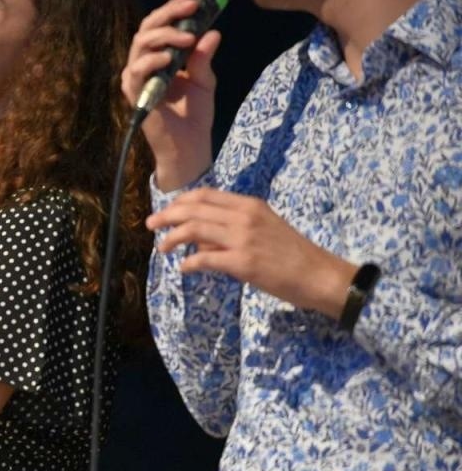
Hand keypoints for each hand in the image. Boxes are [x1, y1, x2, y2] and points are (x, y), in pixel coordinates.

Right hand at [120, 0, 222, 189]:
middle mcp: (144, 65)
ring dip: (164, 35)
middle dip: (168, 14)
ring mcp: (137, 79)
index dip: (173, 9)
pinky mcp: (135, 94)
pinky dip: (152, 60)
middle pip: (147, 29)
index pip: (159, 26)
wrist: (189, 146)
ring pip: (140, 44)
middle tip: (190, 6)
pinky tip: (169, 57)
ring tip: (187, 36)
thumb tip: (212, 32)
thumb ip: (203, 57)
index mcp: (158, 58)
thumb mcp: (204, 80)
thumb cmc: (194, 115)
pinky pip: (136, 71)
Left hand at [147, 187, 356, 315]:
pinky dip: (189, 263)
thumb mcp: (265, 228)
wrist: (320, 275)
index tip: (167, 211)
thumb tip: (200, 239)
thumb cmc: (292, 254)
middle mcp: (244, 216)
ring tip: (161, 248)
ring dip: (171, 238)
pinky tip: (184, 268)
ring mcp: (243, 239)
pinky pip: (205, 258)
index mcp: (249, 205)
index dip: (179, 202)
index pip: (205, 195)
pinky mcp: (243, 262)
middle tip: (150, 225)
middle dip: (166, 216)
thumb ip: (233, 228)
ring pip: (194, 229)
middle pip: (193, 209)